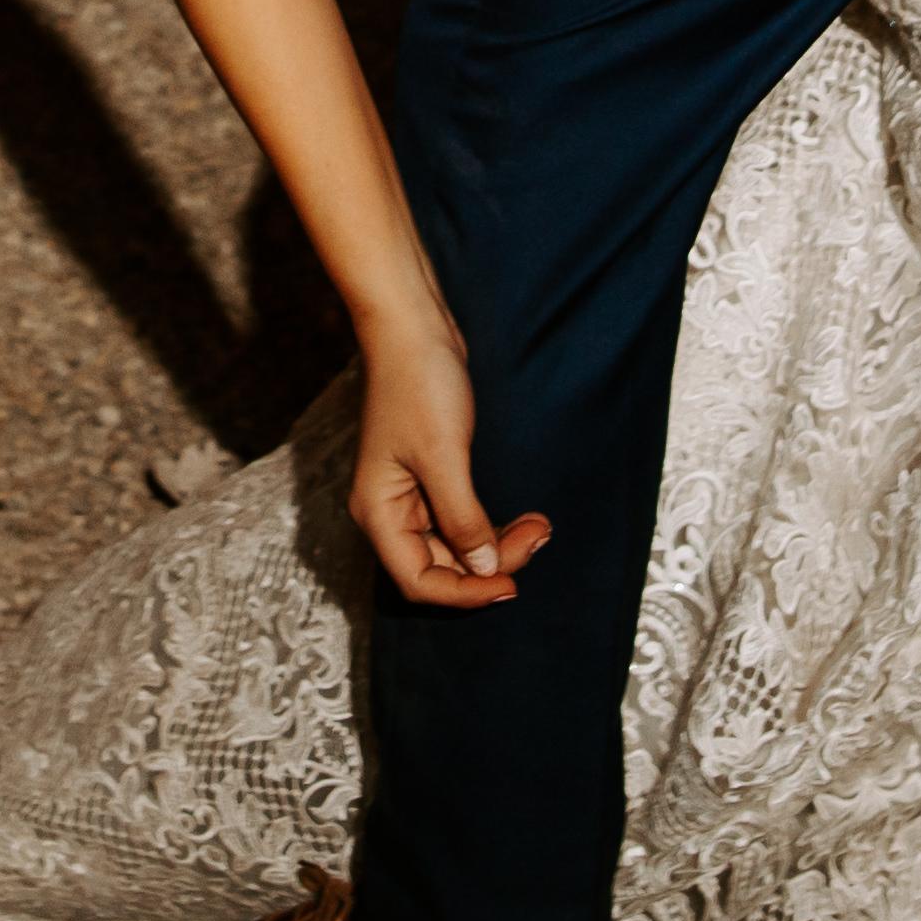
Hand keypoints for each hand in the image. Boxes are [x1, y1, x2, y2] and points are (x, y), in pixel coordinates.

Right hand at [346, 322, 546, 610]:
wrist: (413, 328)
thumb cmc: (418, 384)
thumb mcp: (444, 455)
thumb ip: (463, 518)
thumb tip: (486, 568)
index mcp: (380, 513)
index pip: (419, 581)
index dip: (465, 592)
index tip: (511, 584)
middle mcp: (390, 512)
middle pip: (441, 566)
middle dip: (491, 562)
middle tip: (538, 536)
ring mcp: (410, 494)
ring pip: (456, 545)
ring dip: (498, 543)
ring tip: (540, 525)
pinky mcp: (431, 476)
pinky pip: (461, 519)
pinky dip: (492, 523)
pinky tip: (523, 517)